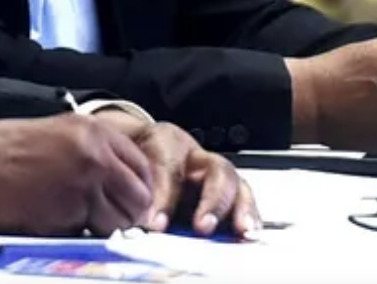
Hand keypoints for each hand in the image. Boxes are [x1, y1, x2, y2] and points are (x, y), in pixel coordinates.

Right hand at [0, 114, 152, 235]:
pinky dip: (81, 235)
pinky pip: (91, 233)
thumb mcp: (53, 137)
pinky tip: (56, 222)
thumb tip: (117, 184)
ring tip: (77, 220)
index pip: (140, 164)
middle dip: (128, 213)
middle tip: (108, 221)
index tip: (131, 203)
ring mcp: (86, 182)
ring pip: (120, 220)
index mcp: (93, 129)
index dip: (138, 188)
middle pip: (138, 195)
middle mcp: (97, 153)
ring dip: (105, 228)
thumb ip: (90, 154)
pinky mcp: (70, 211)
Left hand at [108, 120, 259, 237]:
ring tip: (241, 230)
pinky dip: (249, 217)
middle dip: (212, 200)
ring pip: (236, 184)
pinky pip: (245, 201)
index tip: (155, 223)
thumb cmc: (137, 162)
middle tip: (202, 226)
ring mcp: (216, 173)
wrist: (143, 150)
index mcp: (166, 143)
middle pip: (216, 170)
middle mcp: (197, 156)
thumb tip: (139, 225)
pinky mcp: (228, 192)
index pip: (169, 167)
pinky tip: (249, 233)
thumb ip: (134, 193)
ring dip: (240, 209)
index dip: (164, 196)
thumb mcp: (127, 168)